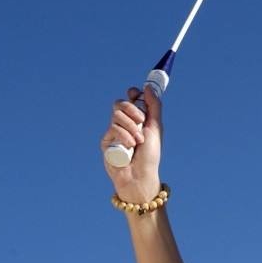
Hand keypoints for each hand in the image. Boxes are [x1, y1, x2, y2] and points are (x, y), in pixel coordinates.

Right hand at [100, 85, 163, 204]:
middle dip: (132, 109)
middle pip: (120, 103)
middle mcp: (124, 124)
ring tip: (138, 141)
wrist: (141, 175)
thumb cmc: (150, 155)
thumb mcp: (155, 127)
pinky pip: (112, 128)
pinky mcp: (106, 142)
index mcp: (137, 119)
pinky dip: (123, 135)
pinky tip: (130, 145)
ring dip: (130, 126)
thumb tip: (147, 87)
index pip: (130, 99)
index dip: (132, 94)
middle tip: (142, 121)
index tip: (136, 94)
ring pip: (116, 115)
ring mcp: (114, 132)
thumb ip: (153, 106)